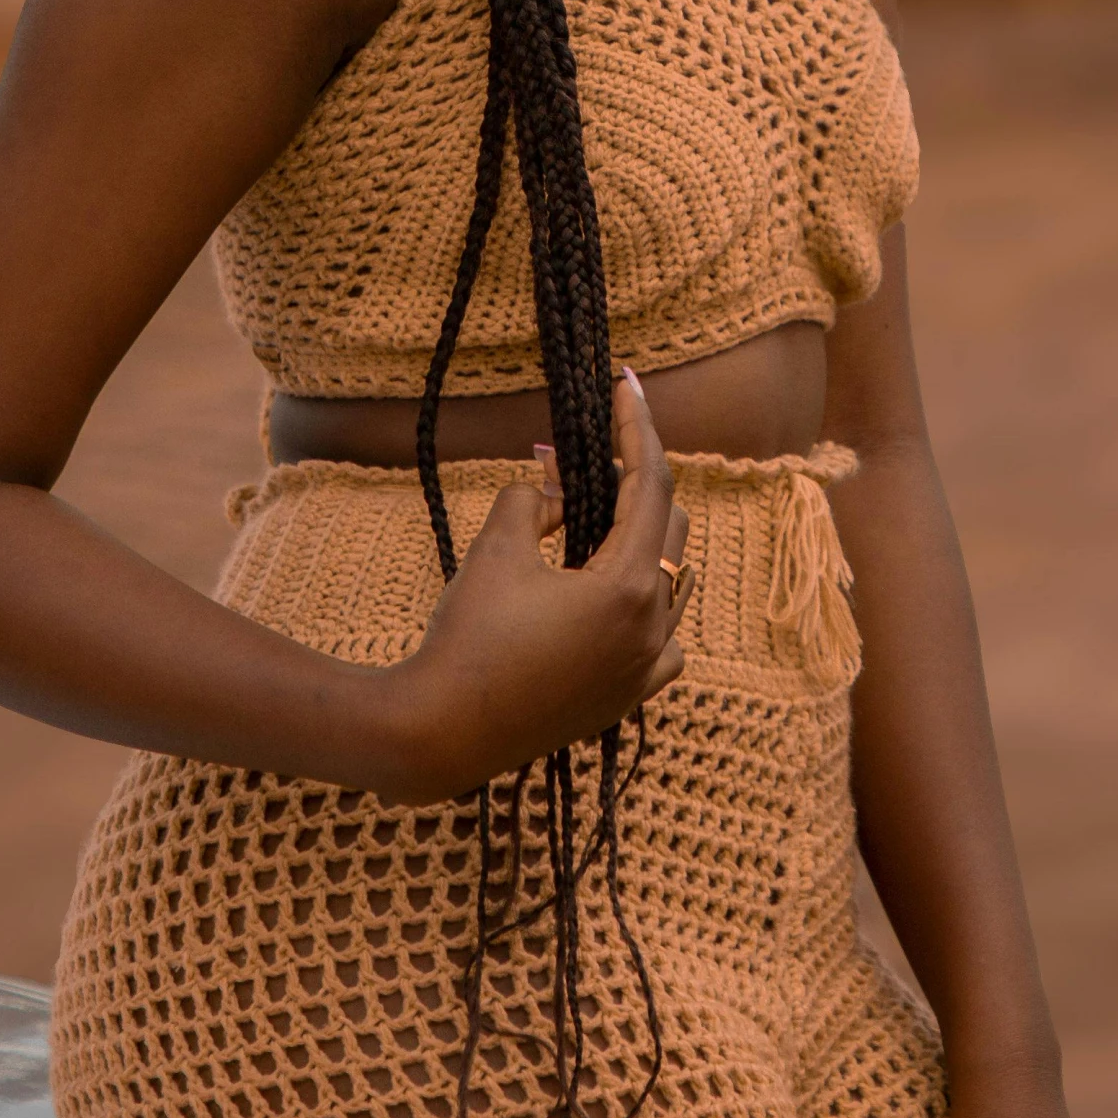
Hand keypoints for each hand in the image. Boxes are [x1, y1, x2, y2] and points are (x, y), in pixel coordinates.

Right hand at [374, 372, 691, 803]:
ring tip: (596, 514)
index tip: (626, 386)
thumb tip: (552, 481)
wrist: (443, 731)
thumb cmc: (469, 634)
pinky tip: (615, 590)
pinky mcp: (626, 698)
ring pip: (674, 581)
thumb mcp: (498, 548)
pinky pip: (664, 638)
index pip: (649, 485)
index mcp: (629, 586)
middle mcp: (653, 629)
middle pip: (670, 528)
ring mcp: (644, 670)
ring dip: (645, 539)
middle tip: (591, 454)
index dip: (637, 428)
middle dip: (634, 481)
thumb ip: (532, 498)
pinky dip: (650, 602)